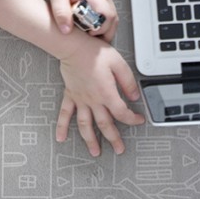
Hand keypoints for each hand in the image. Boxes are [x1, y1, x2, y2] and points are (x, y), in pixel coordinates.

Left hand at [48, 0, 117, 40]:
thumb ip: (61, 12)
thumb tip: (66, 31)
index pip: (108, 15)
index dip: (101, 29)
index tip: (89, 33)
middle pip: (114, 20)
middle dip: (105, 33)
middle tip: (88, 37)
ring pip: (113, 17)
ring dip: (105, 28)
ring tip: (88, 33)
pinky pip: (109, 12)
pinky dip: (103, 22)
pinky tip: (89, 24)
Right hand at [55, 36, 143, 155]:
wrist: (73, 46)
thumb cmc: (94, 52)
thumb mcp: (118, 63)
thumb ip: (128, 81)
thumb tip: (135, 96)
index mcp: (107, 93)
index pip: (122, 113)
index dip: (132, 119)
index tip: (138, 120)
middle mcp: (93, 100)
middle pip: (105, 124)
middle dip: (114, 138)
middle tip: (119, 149)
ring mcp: (80, 99)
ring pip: (85, 124)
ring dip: (90, 140)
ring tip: (95, 152)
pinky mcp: (70, 95)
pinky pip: (65, 113)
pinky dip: (62, 126)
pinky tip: (60, 137)